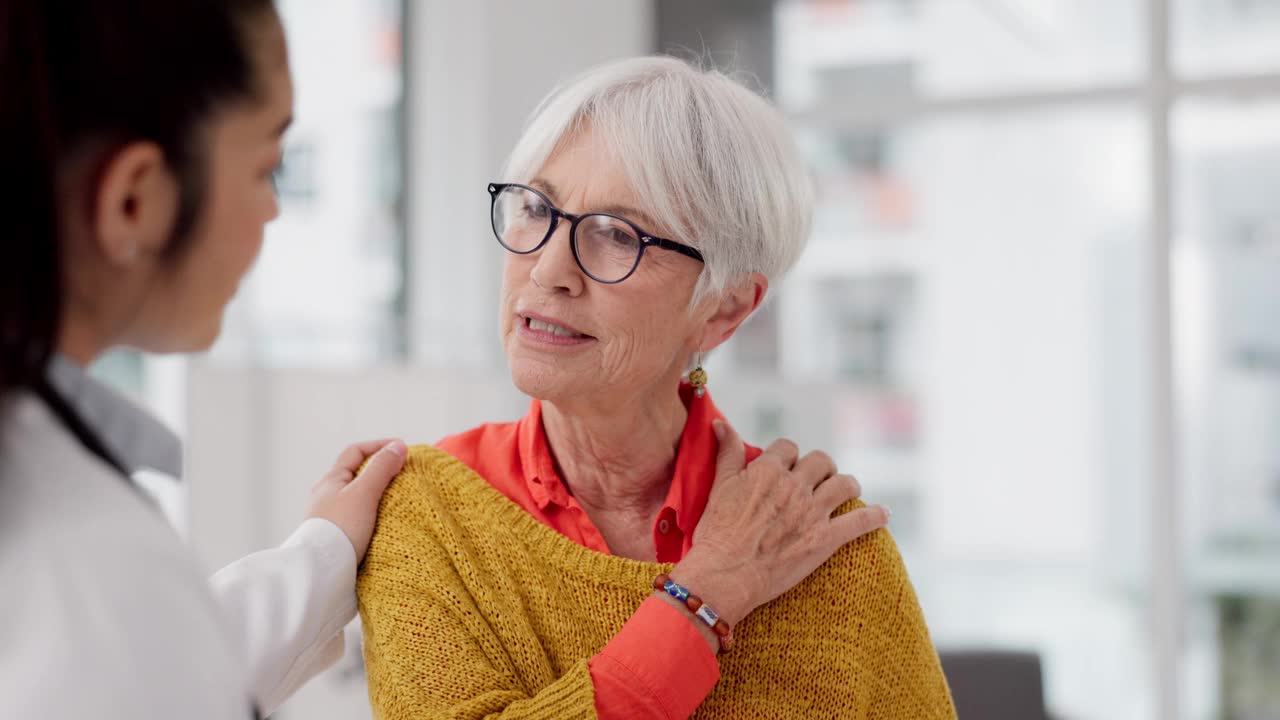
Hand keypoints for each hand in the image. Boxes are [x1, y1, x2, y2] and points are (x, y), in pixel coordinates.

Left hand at [305, 438, 406, 559]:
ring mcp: (331, 517)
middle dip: (381, 471)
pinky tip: (386, 523)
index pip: (356, 451)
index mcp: (330, 480)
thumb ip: (381, 468)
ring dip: (379, 494)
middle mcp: (327, 496)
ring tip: (400, 500)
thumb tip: (398, 446)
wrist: (321, 570)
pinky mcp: (337, 536)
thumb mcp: (364, 492)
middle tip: (404, 475)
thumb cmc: (340, 528)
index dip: (380, 446)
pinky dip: (374, 514)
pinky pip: (359, 517)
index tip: (403, 450)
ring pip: (358, 497)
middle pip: (357, 473)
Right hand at [672, 421, 888, 627]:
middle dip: (820, 467)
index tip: (786, 467)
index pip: (788, 448)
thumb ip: (727, 453)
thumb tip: (721, 423)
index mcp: (768, 471)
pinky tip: (884, 514)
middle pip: (821, 461)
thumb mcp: (718, 487)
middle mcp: (795, 486)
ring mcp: (813, 512)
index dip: (788, 456)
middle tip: (817, 480)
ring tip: (846, 490)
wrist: (725, 575)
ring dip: (847, 484)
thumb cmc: (715, 534)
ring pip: (844, 484)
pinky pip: (860, 522)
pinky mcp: (825, 539)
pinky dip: (875, 516)